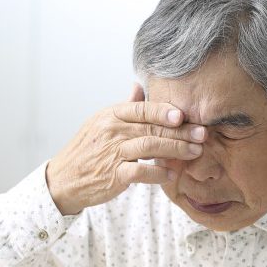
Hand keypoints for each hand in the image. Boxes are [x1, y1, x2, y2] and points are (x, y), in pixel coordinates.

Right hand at [45, 84, 205, 214]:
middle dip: (180, 131)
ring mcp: (112, 153)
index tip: (184, 114)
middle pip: (151, 127)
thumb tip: (138, 87)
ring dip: (176, 149)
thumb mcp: (101, 123)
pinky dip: (158, 173)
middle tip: (202, 134)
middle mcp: (112, 131)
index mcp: (111, 115)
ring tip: (195, 152)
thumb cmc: (87, 150)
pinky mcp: (113, 175)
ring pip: (149, 146)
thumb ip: (124, 107)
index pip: (141, 109)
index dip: (163, 110)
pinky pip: (140, 172)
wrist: (64, 179)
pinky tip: (172, 174)